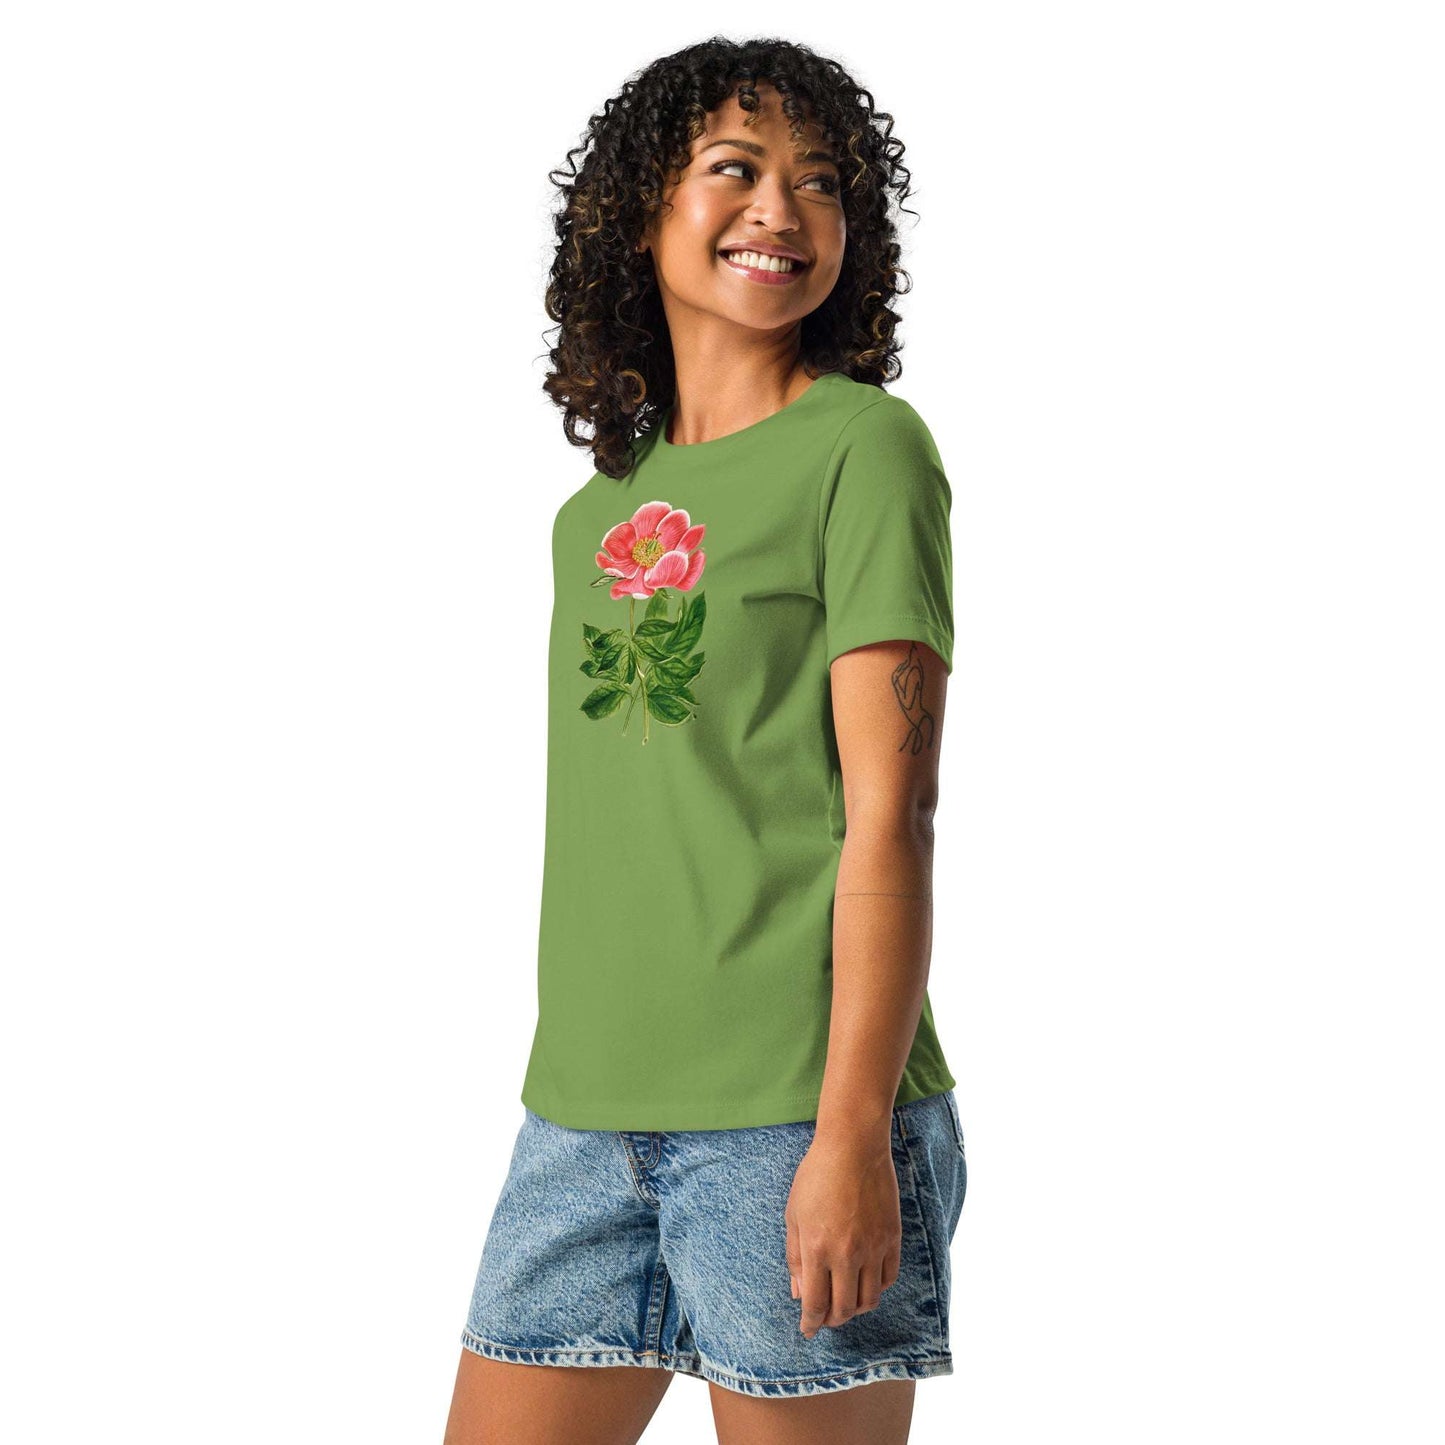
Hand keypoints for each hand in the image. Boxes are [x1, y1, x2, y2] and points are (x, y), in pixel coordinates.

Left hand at [785, 1129, 900, 1337]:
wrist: (854, 1147)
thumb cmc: (817, 1176)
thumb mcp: (794, 1215)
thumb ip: (796, 1258)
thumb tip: (799, 1294)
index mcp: (817, 1249)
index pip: (815, 1304)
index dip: (810, 1323)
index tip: (807, 1330)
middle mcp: (847, 1254)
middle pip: (844, 1309)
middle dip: (832, 1320)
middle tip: (825, 1318)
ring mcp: (873, 1247)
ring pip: (869, 1299)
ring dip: (855, 1309)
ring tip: (845, 1303)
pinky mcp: (892, 1238)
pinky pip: (888, 1278)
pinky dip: (876, 1288)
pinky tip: (865, 1282)